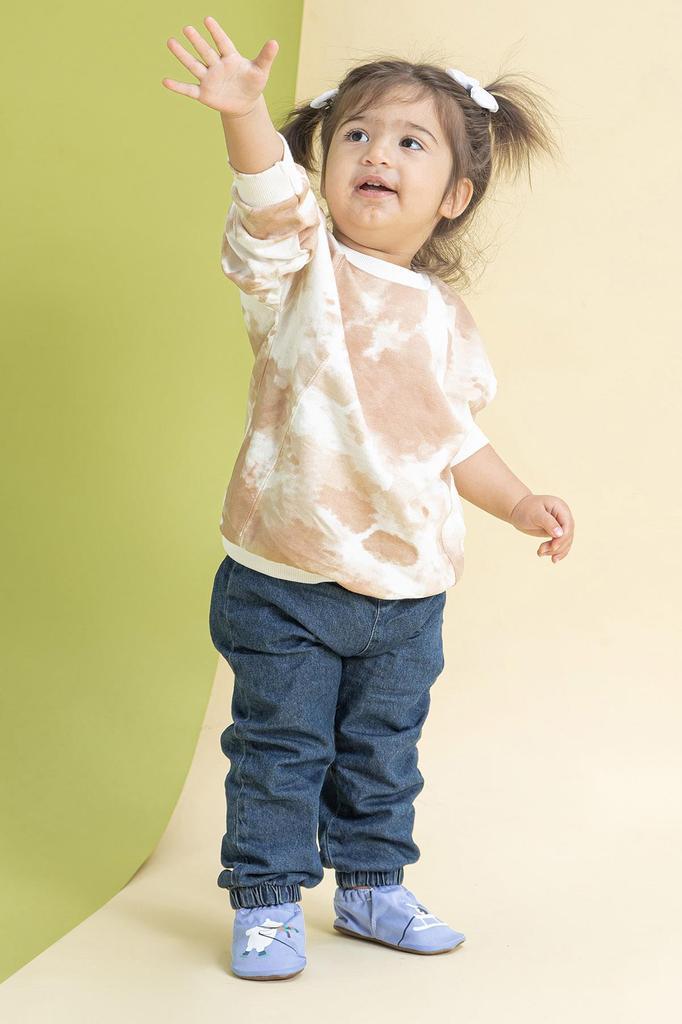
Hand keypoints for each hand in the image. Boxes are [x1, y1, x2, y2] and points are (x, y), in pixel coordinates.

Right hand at [162, 16, 278, 116]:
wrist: (245, 104)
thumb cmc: (252, 84)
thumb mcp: (261, 71)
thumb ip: (266, 57)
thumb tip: (275, 42)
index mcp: (230, 58)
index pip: (222, 43)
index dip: (216, 33)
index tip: (208, 20)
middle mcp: (216, 65)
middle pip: (205, 51)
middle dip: (197, 41)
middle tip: (187, 28)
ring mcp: (208, 79)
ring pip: (194, 65)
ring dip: (182, 55)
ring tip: (170, 42)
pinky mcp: (203, 94)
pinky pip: (189, 89)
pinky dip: (178, 87)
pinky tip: (166, 81)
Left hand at [509, 494, 573, 562]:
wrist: (518, 511)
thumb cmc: (525, 509)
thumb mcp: (535, 514)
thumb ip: (548, 522)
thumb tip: (560, 534)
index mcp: (561, 508)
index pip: (568, 526)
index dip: (562, 538)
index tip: (552, 547)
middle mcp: (564, 517)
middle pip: (568, 536)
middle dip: (557, 546)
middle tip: (541, 551)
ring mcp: (561, 525)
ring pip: (565, 542)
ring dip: (555, 551)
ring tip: (540, 553)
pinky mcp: (557, 533)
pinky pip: (561, 545)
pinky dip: (556, 552)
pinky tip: (552, 559)